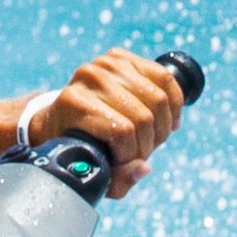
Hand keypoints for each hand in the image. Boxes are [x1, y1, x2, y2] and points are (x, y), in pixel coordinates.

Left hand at [21, 48, 191, 193]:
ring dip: (162, 127)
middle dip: (149, 143)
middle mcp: (89, 77)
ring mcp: (107, 63)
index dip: (132, 154)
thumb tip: (143, 168)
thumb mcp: (91, 170)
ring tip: (152, 138)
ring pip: (158, 100)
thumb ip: (116, 179)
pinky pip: (165, 78)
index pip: (122, 131)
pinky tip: (170, 120)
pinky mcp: (124, 57)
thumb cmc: (77, 147)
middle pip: (143, 117)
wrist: (62, 118)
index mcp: (73, 102)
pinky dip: (174, 103)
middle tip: (142, 153)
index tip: (126, 165)